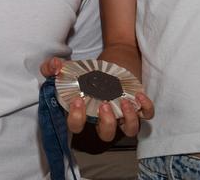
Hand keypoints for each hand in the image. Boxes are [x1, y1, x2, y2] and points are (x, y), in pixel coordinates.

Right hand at [40, 56, 154, 141]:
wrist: (111, 64)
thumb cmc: (86, 72)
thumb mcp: (67, 68)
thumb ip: (53, 67)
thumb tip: (55, 67)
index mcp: (84, 114)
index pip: (76, 127)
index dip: (77, 119)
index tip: (78, 100)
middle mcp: (104, 119)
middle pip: (106, 135)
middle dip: (107, 124)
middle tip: (105, 105)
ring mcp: (122, 115)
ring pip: (130, 130)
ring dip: (129, 120)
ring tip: (125, 102)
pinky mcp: (138, 107)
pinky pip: (147, 115)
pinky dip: (146, 108)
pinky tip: (139, 95)